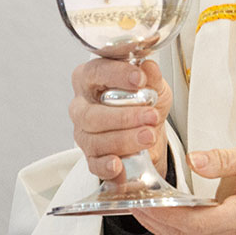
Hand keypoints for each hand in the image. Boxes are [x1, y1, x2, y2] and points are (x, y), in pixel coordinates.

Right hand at [69, 56, 171, 180]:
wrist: (150, 129)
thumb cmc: (144, 101)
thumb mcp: (154, 84)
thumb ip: (151, 76)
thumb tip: (149, 68)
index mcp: (91, 79)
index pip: (96, 72)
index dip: (117, 75)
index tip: (139, 79)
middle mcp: (81, 106)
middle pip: (91, 114)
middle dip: (123, 117)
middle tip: (150, 116)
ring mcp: (84, 133)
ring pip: (94, 140)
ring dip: (124, 140)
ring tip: (148, 136)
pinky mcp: (92, 157)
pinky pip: (93, 164)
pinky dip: (106, 166)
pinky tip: (119, 165)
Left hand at [132, 142, 235, 234]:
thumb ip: (226, 159)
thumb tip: (197, 160)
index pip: (197, 222)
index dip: (167, 213)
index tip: (146, 199)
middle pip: (183, 234)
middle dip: (152, 216)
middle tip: (128, 195)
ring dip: (155, 221)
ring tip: (134, 200)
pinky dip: (167, 224)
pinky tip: (154, 210)